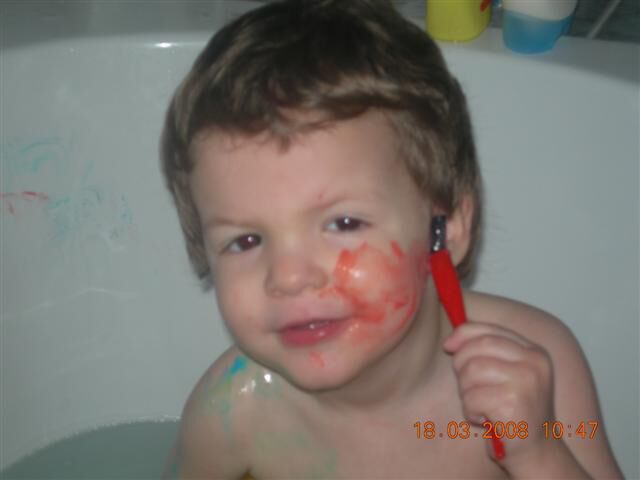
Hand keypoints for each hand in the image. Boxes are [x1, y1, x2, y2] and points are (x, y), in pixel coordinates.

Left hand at [443, 321, 555, 467]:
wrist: (537, 452)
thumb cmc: (514, 411)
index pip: (488, 330)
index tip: (448, 346)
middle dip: (462, 365)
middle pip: (477, 347)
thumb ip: (486, 352)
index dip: (462, 334)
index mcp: (533, 351)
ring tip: (481, 405)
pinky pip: (472, 397)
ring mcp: (526, 381)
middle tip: (470, 387)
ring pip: (471, 371)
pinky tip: (484, 419)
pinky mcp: (513, 403)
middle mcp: (534, 362)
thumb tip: (451, 342)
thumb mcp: (507, 374)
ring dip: (467, 392)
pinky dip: (470, 411)